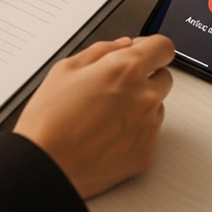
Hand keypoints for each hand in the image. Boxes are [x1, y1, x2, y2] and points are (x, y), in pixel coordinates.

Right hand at [13, 35, 174, 198]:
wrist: (46, 165)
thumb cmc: (49, 120)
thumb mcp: (65, 69)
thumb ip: (101, 50)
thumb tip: (122, 46)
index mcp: (125, 70)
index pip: (163, 47)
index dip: (151, 47)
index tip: (143, 52)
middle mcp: (145, 97)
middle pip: (164, 77)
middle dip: (145, 76)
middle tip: (114, 86)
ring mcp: (149, 127)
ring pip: (156, 106)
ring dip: (139, 105)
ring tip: (103, 114)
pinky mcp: (146, 153)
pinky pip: (149, 133)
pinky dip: (133, 131)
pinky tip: (106, 134)